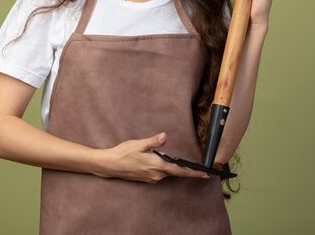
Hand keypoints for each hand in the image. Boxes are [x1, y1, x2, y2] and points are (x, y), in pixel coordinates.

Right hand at [94, 132, 208, 183]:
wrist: (110, 165)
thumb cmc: (123, 153)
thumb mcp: (139, 144)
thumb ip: (153, 141)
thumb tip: (165, 136)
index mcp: (156, 165)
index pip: (179, 170)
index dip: (193, 173)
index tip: (204, 175)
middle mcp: (156, 175)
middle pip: (174, 172)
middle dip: (182, 168)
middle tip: (192, 164)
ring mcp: (151, 178)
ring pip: (166, 172)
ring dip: (169, 166)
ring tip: (163, 157)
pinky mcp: (146, 179)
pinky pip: (159, 174)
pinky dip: (161, 168)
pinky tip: (155, 160)